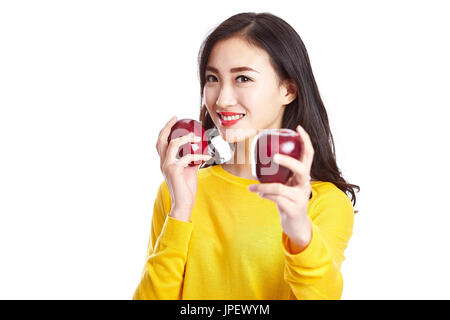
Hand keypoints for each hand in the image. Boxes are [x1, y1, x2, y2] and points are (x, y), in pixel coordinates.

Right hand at [156, 116, 211, 217]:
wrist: (183, 203)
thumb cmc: (186, 189)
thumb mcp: (189, 171)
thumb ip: (191, 161)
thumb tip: (199, 152)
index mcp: (165, 162)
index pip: (161, 142)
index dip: (165, 130)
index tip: (174, 120)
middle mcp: (163, 162)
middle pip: (161, 139)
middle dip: (167, 126)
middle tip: (176, 118)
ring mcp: (167, 166)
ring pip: (172, 144)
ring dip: (185, 138)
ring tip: (195, 136)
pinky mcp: (174, 170)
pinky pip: (187, 157)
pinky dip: (198, 156)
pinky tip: (207, 157)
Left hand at [248, 125, 314, 250]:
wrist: (296, 226)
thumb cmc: (288, 202)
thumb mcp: (284, 186)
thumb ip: (276, 175)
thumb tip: (257, 160)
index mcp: (303, 176)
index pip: (308, 155)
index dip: (306, 141)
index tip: (299, 128)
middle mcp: (305, 185)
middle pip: (302, 169)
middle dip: (288, 161)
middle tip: (274, 156)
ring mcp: (301, 197)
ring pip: (280, 187)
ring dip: (263, 187)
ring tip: (252, 187)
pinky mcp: (294, 209)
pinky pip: (276, 199)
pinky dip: (265, 195)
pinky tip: (258, 194)